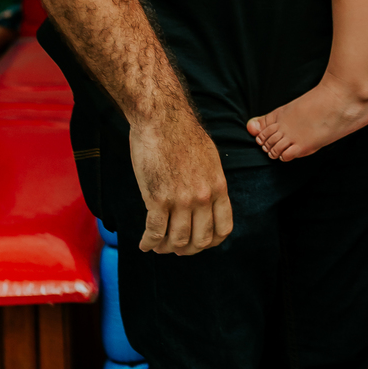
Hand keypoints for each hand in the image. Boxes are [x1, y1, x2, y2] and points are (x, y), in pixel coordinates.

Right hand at [128, 102, 233, 255]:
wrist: (162, 119)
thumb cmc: (183, 134)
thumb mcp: (210, 159)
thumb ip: (210, 182)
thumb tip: (207, 200)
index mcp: (218, 187)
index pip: (223, 228)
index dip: (211, 242)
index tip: (200, 243)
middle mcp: (202, 197)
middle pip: (200, 240)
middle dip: (188, 249)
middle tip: (177, 248)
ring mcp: (180, 200)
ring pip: (176, 240)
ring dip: (166, 248)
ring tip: (158, 246)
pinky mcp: (157, 199)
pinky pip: (155, 232)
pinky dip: (149, 243)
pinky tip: (144, 244)